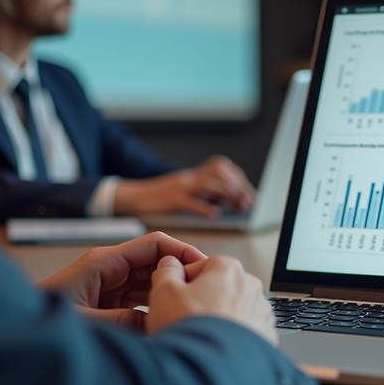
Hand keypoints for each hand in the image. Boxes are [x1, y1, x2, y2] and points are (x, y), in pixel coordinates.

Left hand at [38, 232, 206, 329]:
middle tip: (201, 291)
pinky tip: (163, 320)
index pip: (154, 243)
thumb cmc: (40, 318)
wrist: (16, 329)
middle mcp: (109, 269)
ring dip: (168, 291)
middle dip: (179, 273)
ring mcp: (109, 285)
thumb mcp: (85, 321)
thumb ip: (122, 321)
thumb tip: (156, 320)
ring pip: (150, 281)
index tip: (203, 267)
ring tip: (187, 306)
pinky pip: (139, 298)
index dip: (182, 251)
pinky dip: (154, 306)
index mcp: (104, 261)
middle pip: (156, 261)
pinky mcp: (107, 301)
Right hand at [113, 156, 255, 216]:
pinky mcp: (171, 200)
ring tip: (237, 206)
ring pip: (210, 185)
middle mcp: (190, 178)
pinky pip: (191, 202)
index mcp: (194, 176)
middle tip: (246, 202)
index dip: (239, 180)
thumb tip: (227, 202)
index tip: (250, 194)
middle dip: (238, 187)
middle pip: (221, 173)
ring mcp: (181, 187)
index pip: (223, 169)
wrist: (133, 197)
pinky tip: (215, 214)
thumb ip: (203, 193)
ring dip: (227, 195)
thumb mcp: (184, 190)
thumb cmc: (159, 199)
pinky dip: (205, 208)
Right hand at [147, 255, 277, 345]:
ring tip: (200, 336)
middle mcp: (251, 287)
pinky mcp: (266, 336)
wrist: (211, 369)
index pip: (201, 266)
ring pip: (233, 310)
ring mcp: (261, 312)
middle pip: (219, 288)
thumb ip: (166, 273)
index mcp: (228, 269)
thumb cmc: (191, 331)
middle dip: (203, 300)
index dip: (182, 283)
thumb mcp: (164, 293)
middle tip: (185, 319)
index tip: (174, 297)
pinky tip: (215, 346)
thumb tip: (169, 266)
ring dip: (219, 319)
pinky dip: (232, 336)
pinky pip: (245, 330)